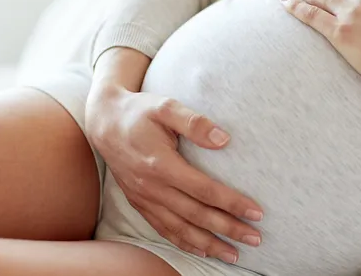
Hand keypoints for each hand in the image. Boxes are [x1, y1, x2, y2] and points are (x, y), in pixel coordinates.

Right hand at [86, 85, 262, 263]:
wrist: (104, 122)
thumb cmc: (139, 112)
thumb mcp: (166, 107)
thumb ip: (195, 122)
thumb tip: (224, 139)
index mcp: (161, 164)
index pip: (205, 190)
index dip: (232, 203)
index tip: (256, 212)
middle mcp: (152, 187)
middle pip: (197, 215)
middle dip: (228, 229)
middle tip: (255, 238)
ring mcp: (144, 198)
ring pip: (181, 229)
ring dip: (210, 244)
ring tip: (234, 254)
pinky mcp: (139, 203)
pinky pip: (164, 230)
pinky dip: (185, 243)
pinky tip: (203, 250)